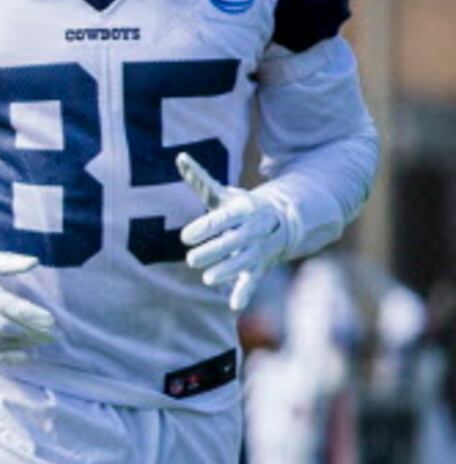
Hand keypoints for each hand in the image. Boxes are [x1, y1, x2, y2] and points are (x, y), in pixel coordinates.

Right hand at [0, 244, 56, 362]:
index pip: (3, 304)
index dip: (28, 314)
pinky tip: (22, 356)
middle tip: (51, 333)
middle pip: (0, 327)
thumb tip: (35, 262)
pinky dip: (1, 357)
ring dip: (19, 345)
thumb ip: (6, 262)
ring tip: (40, 343)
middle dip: (29, 332)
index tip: (50, 319)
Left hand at [176, 153, 291, 311]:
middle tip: (191, 260)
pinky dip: (244, 293)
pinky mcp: (260, 266)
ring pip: (244, 261)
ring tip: (208, 278)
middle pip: (233, 241)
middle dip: (214, 250)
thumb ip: (200, 180)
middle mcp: (254, 230)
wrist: (283, 220)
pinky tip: (233, 306)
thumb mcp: (223, 193)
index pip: (224, 219)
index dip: (206, 227)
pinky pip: (253, 280)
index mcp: (244, 210)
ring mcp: (259, 249)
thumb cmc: (241, 207)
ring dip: (228, 270)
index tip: (185, 236)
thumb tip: (180, 157)